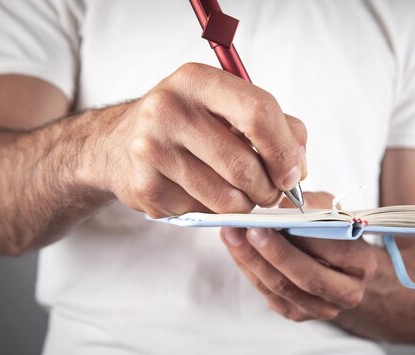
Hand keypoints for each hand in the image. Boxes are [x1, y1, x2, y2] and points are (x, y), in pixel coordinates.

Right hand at [87, 63, 306, 216]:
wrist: (115, 144)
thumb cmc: (184, 123)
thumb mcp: (225, 106)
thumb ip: (274, 125)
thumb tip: (298, 165)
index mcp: (197, 80)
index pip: (258, 112)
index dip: (284, 150)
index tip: (293, 172)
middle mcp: (168, 109)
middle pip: (244, 165)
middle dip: (270, 189)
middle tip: (270, 191)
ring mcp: (151, 149)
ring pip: (227, 198)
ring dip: (245, 204)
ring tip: (239, 192)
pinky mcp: (145, 187)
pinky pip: (203, 213)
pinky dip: (214, 211)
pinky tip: (202, 193)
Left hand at [220, 192, 378, 320]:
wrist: (340, 267)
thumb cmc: (335, 232)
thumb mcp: (333, 211)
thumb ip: (316, 206)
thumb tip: (288, 204)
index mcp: (363, 264)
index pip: (336, 251)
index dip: (306, 234)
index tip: (279, 216)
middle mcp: (347, 293)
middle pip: (309, 277)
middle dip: (276, 252)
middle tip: (250, 229)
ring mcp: (322, 308)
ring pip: (283, 288)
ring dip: (253, 260)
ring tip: (233, 235)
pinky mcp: (297, 313)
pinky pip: (269, 293)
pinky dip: (250, 269)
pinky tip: (236, 249)